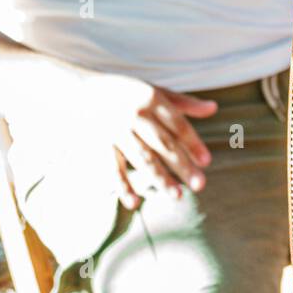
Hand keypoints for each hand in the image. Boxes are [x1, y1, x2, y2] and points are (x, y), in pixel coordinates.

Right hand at [65, 73, 218, 209]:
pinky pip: (112, 168)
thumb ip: (184, 102)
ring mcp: (116, 131)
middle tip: (200, 185)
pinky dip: (122, 185)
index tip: (207, 162)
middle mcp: (135, 115)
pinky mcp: (99, 144)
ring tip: (178, 196)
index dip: (193, 143)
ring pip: (142, 158)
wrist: (78, 90)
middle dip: (182, 165)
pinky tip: (135, 202)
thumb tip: (214, 109)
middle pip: (163, 144)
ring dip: (160, 178)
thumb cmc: (126, 91)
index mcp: (151, 99)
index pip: (177, 125)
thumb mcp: (154, 90)